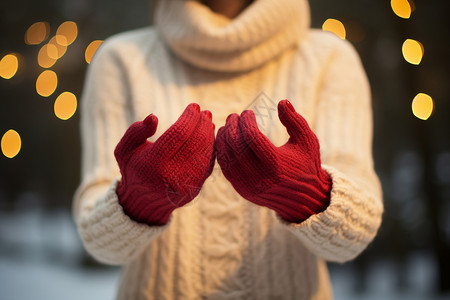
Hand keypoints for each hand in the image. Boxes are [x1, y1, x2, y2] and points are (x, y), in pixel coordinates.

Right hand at [114, 103, 215, 224]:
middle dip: (201, 124)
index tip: (194, 106)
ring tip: (208, 121)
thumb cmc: (133, 169)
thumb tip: (154, 117)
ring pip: (204, 154)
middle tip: (205, 112)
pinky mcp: (195, 190)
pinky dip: (211, 149)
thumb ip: (135, 132)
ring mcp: (185, 184)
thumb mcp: (124, 150)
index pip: (178, 134)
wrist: (142, 202)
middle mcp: (170, 175)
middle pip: (194, 143)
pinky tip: (210, 137)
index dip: (189, 118)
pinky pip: (207, 165)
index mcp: (152, 164)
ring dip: (209, 135)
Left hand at [216, 100, 330, 222]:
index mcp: (276, 164)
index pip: (252, 138)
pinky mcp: (242, 190)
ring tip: (228, 126)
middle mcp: (260, 177)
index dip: (246, 121)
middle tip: (234, 116)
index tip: (248, 112)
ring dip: (224, 138)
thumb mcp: (307, 141)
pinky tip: (225, 140)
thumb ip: (295, 121)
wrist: (304, 199)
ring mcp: (249, 186)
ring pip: (227, 158)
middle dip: (232, 127)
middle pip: (236, 146)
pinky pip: (226, 169)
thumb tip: (282, 102)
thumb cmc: (306, 164)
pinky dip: (223, 153)